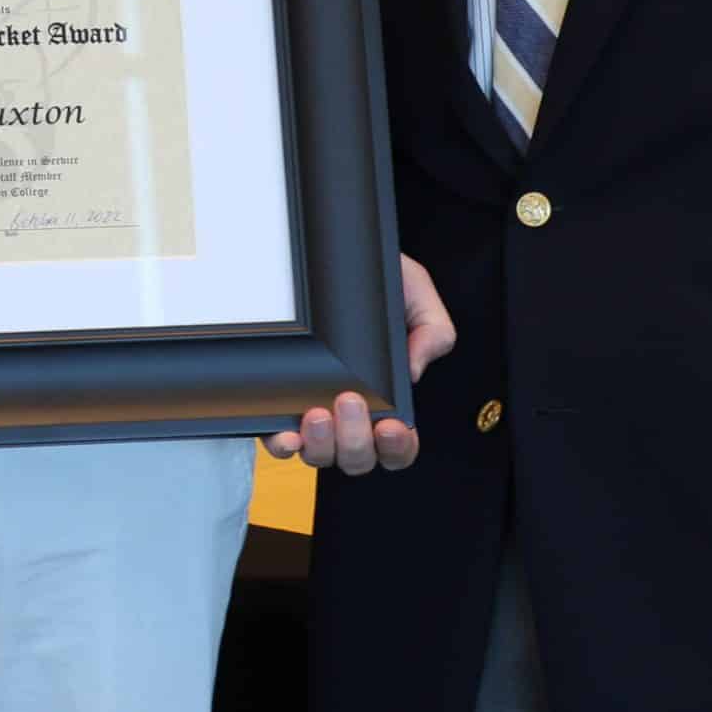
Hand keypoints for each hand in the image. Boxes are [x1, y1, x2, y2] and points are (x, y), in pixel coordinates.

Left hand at [265, 252, 456, 471]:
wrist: (339, 253)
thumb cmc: (380, 281)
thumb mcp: (417, 296)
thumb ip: (433, 331)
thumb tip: (412, 374)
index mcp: (388, 399)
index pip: (398, 446)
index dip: (398, 448)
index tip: (393, 425)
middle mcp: (351, 416)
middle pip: (358, 458)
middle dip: (357, 440)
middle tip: (351, 399)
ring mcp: (315, 414)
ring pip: (320, 455)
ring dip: (322, 444)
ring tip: (318, 411)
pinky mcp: (281, 405)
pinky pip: (279, 441)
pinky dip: (282, 445)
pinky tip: (287, 432)